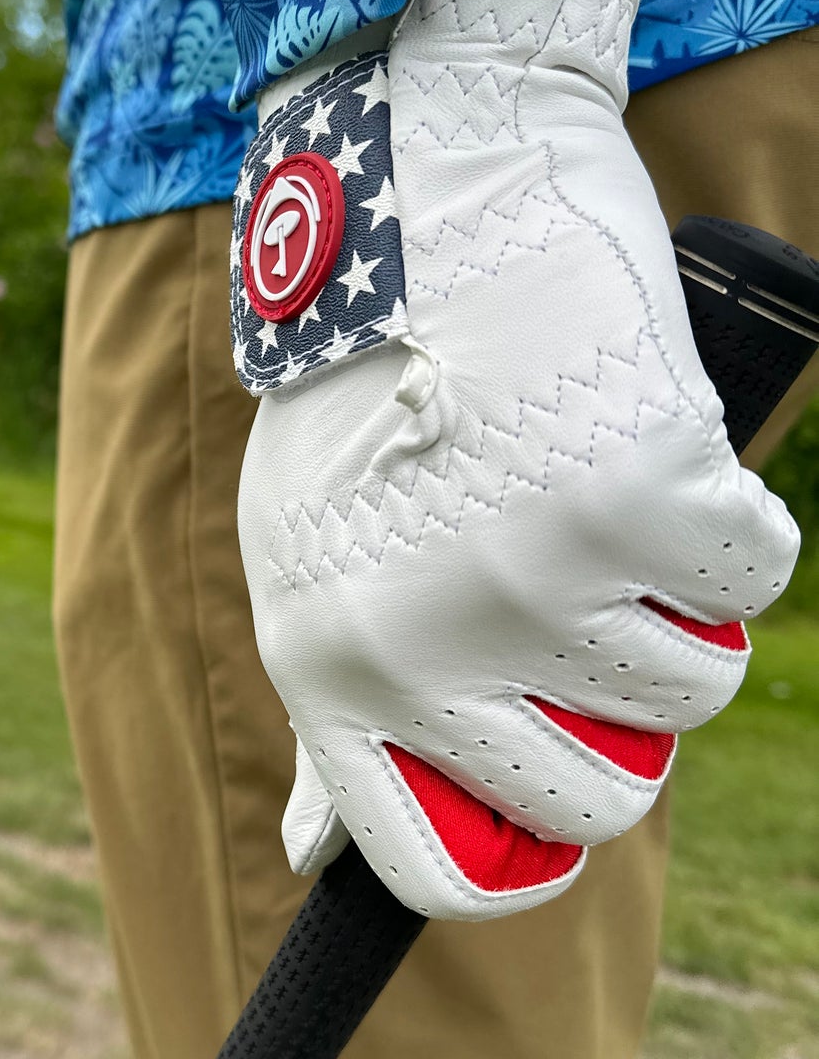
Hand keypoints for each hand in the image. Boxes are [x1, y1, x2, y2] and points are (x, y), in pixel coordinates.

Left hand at [231, 0, 798, 920]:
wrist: (423, 187)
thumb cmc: (371, 383)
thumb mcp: (308, 553)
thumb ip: (334, 709)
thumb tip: (314, 861)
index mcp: (324, 666)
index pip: (435, 871)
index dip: (521, 854)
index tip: (564, 788)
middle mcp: (415, 647)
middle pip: (595, 803)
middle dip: (620, 715)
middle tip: (590, 605)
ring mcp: (528, 580)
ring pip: (692, 691)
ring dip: (672, 603)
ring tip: (596, 497)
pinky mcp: (634, 500)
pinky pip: (750, 580)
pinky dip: (727, 520)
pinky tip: (651, 443)